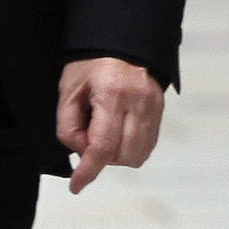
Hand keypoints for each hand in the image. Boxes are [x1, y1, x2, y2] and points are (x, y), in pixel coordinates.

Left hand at [57, 57, 163, 194]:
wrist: (122, 43)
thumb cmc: (90, 64)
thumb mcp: (68, 90)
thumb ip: (68, 126)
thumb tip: (81, 152)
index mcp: (112, 94)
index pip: (102, 146)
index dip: (88, 171)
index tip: (76, 185)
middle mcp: (138, 103)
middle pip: (121, 155)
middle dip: (100, 157)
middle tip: (86, 135)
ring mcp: (154, 109)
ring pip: (137, 155)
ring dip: (116, 156)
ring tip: (103, 131)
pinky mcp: (160, 113)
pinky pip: (147, 146)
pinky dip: (129, 149)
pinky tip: (117, 133)